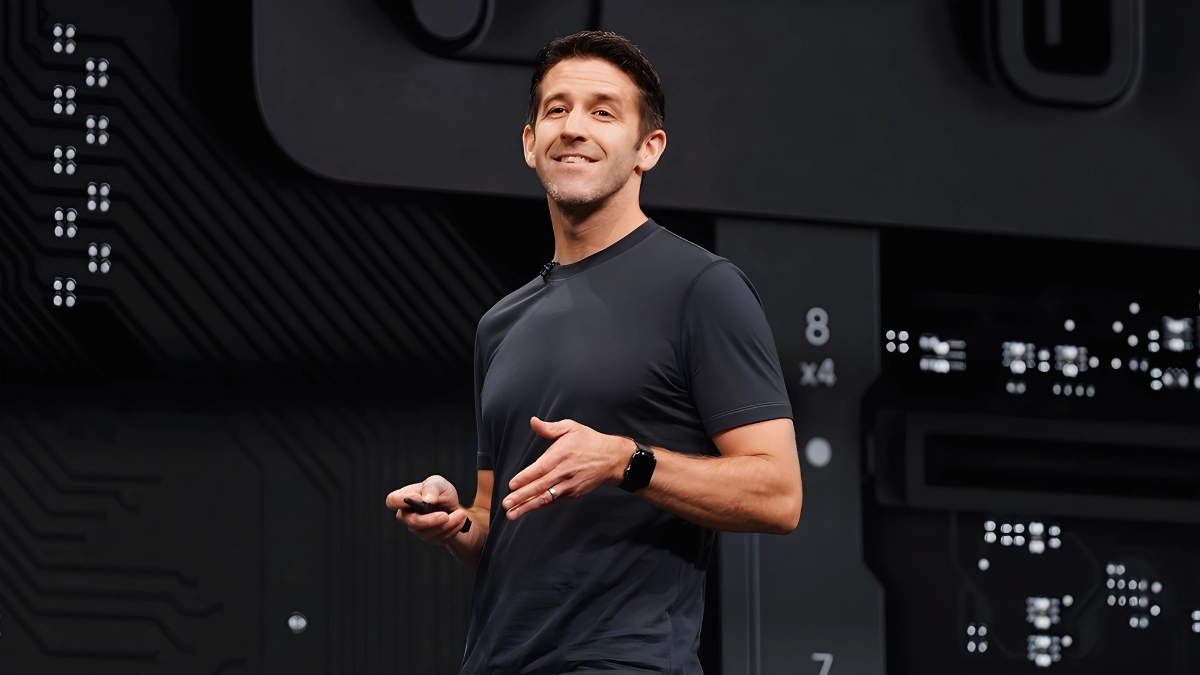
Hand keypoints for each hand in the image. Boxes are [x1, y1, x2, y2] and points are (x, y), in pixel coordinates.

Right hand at [385, 475, 469, 544]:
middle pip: (411, 522)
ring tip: (460, 514)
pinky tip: (459, 520)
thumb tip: (427, 499)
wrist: (455, 508)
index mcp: (405, 497)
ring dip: (448, 524)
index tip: (420, 498)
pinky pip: (438, 537)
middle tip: (445, 515)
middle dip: (430, 520)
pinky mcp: (428, 537)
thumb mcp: (439, 483)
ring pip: (427, 532)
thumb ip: (432, 487)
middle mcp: (407, 514)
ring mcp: (417, 528)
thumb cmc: (441, 493)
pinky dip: (452, 528)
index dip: (401, 501)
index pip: (392, 501)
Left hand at [501, 416, 630, 519]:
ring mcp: (570, 485)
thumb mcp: (571, 428)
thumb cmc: (589, 441)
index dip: (525, 478)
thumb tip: (533, 422)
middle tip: (506, 504)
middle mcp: (565, 472)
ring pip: (546, 497)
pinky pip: (555, 500)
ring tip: (512, 514)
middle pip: (540, 486)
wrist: (611, 458)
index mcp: (561, 455)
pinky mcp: (574, 493)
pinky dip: (541, 506)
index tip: (511, 485)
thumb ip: (550, 428)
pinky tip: (528, 509)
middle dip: (521, 497)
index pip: (540, 468)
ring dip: (528, 506)